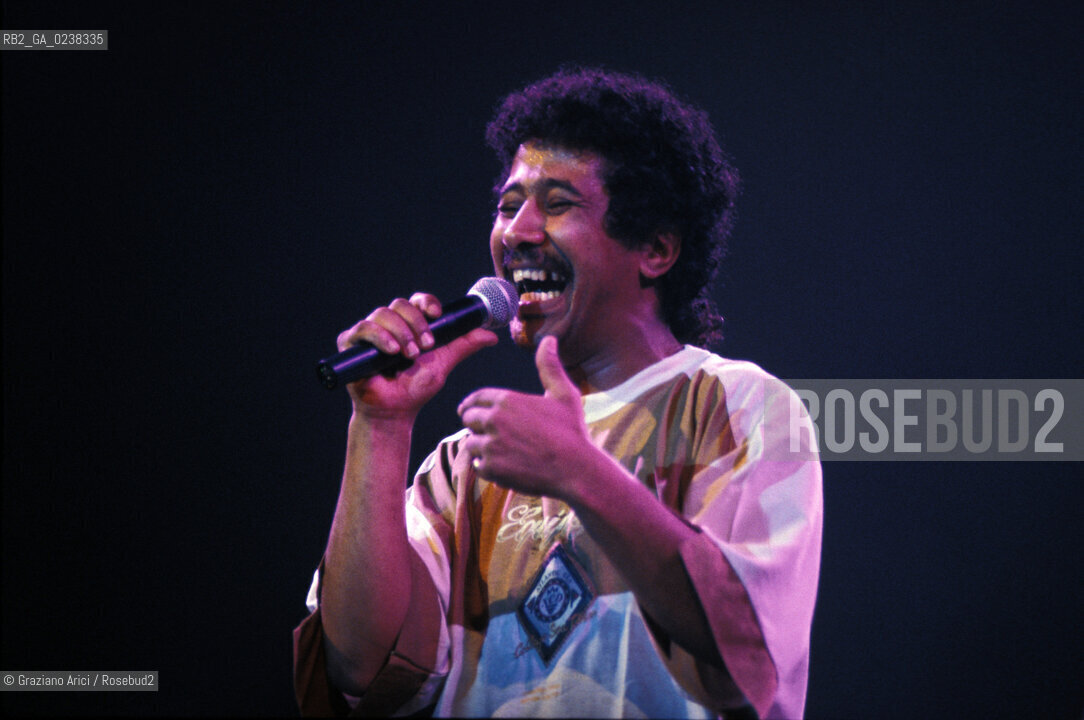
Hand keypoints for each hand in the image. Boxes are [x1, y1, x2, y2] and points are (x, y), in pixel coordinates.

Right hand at [337, 293, 497, 417]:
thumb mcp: (444, 363)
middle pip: (400, 304)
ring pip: (383, 313)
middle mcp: (388, 324)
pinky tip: (392, 351)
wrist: (395, 412)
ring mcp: (369, 332)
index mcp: (409, 325)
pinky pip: (364, 328)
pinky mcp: (350, 343)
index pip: (416, 302)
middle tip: (426, 346)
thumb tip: (492, 335)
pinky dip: (380, 337)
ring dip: (400, 332)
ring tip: (409, 355)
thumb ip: (463, 346)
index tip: (436, 314)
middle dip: (416, 322)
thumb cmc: (415, 388)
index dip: (426, 302)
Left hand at [457, 336, 597, 500]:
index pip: (475, 398)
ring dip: (481, 447)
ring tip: (500, 452)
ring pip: (471, 444)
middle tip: (489, 433)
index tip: (468, 410)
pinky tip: (505, 467)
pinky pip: (477, 466)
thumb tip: (549, 339)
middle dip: (476, 425)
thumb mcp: (564, 394)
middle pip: (468, 419)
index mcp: (507, 399)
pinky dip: (487, 467)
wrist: (576, 470)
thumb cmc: (572, 431)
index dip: (472, 404)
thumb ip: (549, 366)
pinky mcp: (491, 468)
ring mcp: (491, 445)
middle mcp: (494, 419)